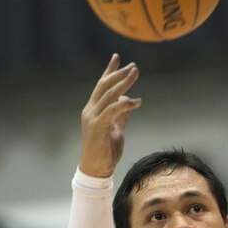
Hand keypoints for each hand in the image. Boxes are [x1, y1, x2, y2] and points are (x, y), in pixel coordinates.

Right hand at [79, 54, 141, 177]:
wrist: (95, 170)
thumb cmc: (105, 152)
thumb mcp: (117, 129)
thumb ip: (121, 115)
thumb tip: (128, 100)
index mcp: (93, 110)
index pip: (101, 86)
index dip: (109, 71)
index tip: (117, 57)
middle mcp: (90, 110)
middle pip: (104, 86)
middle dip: (118, 74)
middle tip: (133, 66)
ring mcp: (92, 118)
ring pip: (108, 95)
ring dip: (123, 83)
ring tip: (135, 73)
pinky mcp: (97, 126)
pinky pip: (112, 110)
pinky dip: (125, 104)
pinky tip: (137, 101)